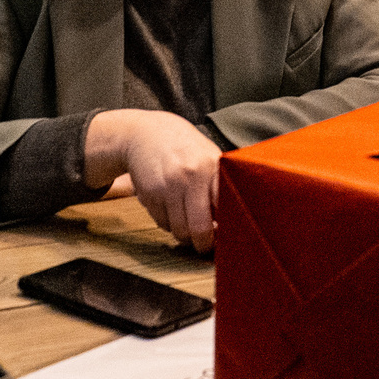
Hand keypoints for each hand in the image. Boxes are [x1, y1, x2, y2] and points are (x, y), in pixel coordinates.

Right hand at [86, 110, 220, 251]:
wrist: (144, 133)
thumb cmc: (183, 148)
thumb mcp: (207, 156)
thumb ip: (219, 184)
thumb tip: (233, 221)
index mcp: (212, 166)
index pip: (226, 207)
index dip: (228, 228)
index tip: (229, 237)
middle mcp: (190, 176)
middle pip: (200, 229)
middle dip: (203, 243)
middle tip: (205, 245)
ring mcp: (168, 186)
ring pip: (179, 231)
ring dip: (184, 234)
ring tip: (187, 221)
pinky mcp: (149, 194)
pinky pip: (162, 224)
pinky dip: (168, 223)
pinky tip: (169, 207)